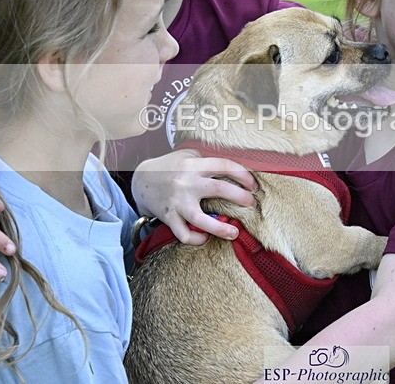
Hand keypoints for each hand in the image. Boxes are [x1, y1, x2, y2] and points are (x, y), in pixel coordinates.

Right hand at [131, 149, 257, 245]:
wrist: (141, 180)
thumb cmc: (170, 167)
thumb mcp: (188, 155)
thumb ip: (208, 160)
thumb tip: (236, 168)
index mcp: (193, 164)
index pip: (224, 166)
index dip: (243, 174)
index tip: (253, 184)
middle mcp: (186, 182)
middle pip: (219, 189)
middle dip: (241, 197)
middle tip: (252, 203)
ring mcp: (177, 201)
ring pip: (200, 218)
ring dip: (220, 228)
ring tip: (235, 233)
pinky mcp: (169, 217)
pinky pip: (183, 234)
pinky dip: (195, 239)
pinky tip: (205, 238)